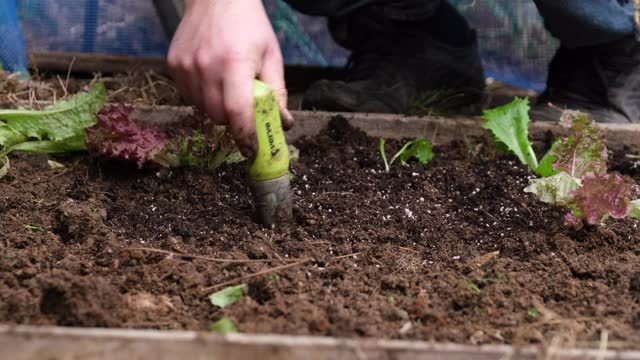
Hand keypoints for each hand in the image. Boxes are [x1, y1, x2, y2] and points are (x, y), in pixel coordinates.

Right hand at [168, 0, 292, 154]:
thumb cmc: (250, 26)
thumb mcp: (272, 56)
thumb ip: (277, 92)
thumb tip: (283, 125)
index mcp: (234, 64)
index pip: (238, 114)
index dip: (246, 137)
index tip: (253, 150)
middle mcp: (206, 67)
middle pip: (218, 117)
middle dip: (233, 120)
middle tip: (243, 107)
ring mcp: (186, 66)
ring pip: (202, 109)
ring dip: (217, 108)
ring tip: (227, 86)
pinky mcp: (173, 64)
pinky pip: (189, 96)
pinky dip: (202, 96)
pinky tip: (212, 78)